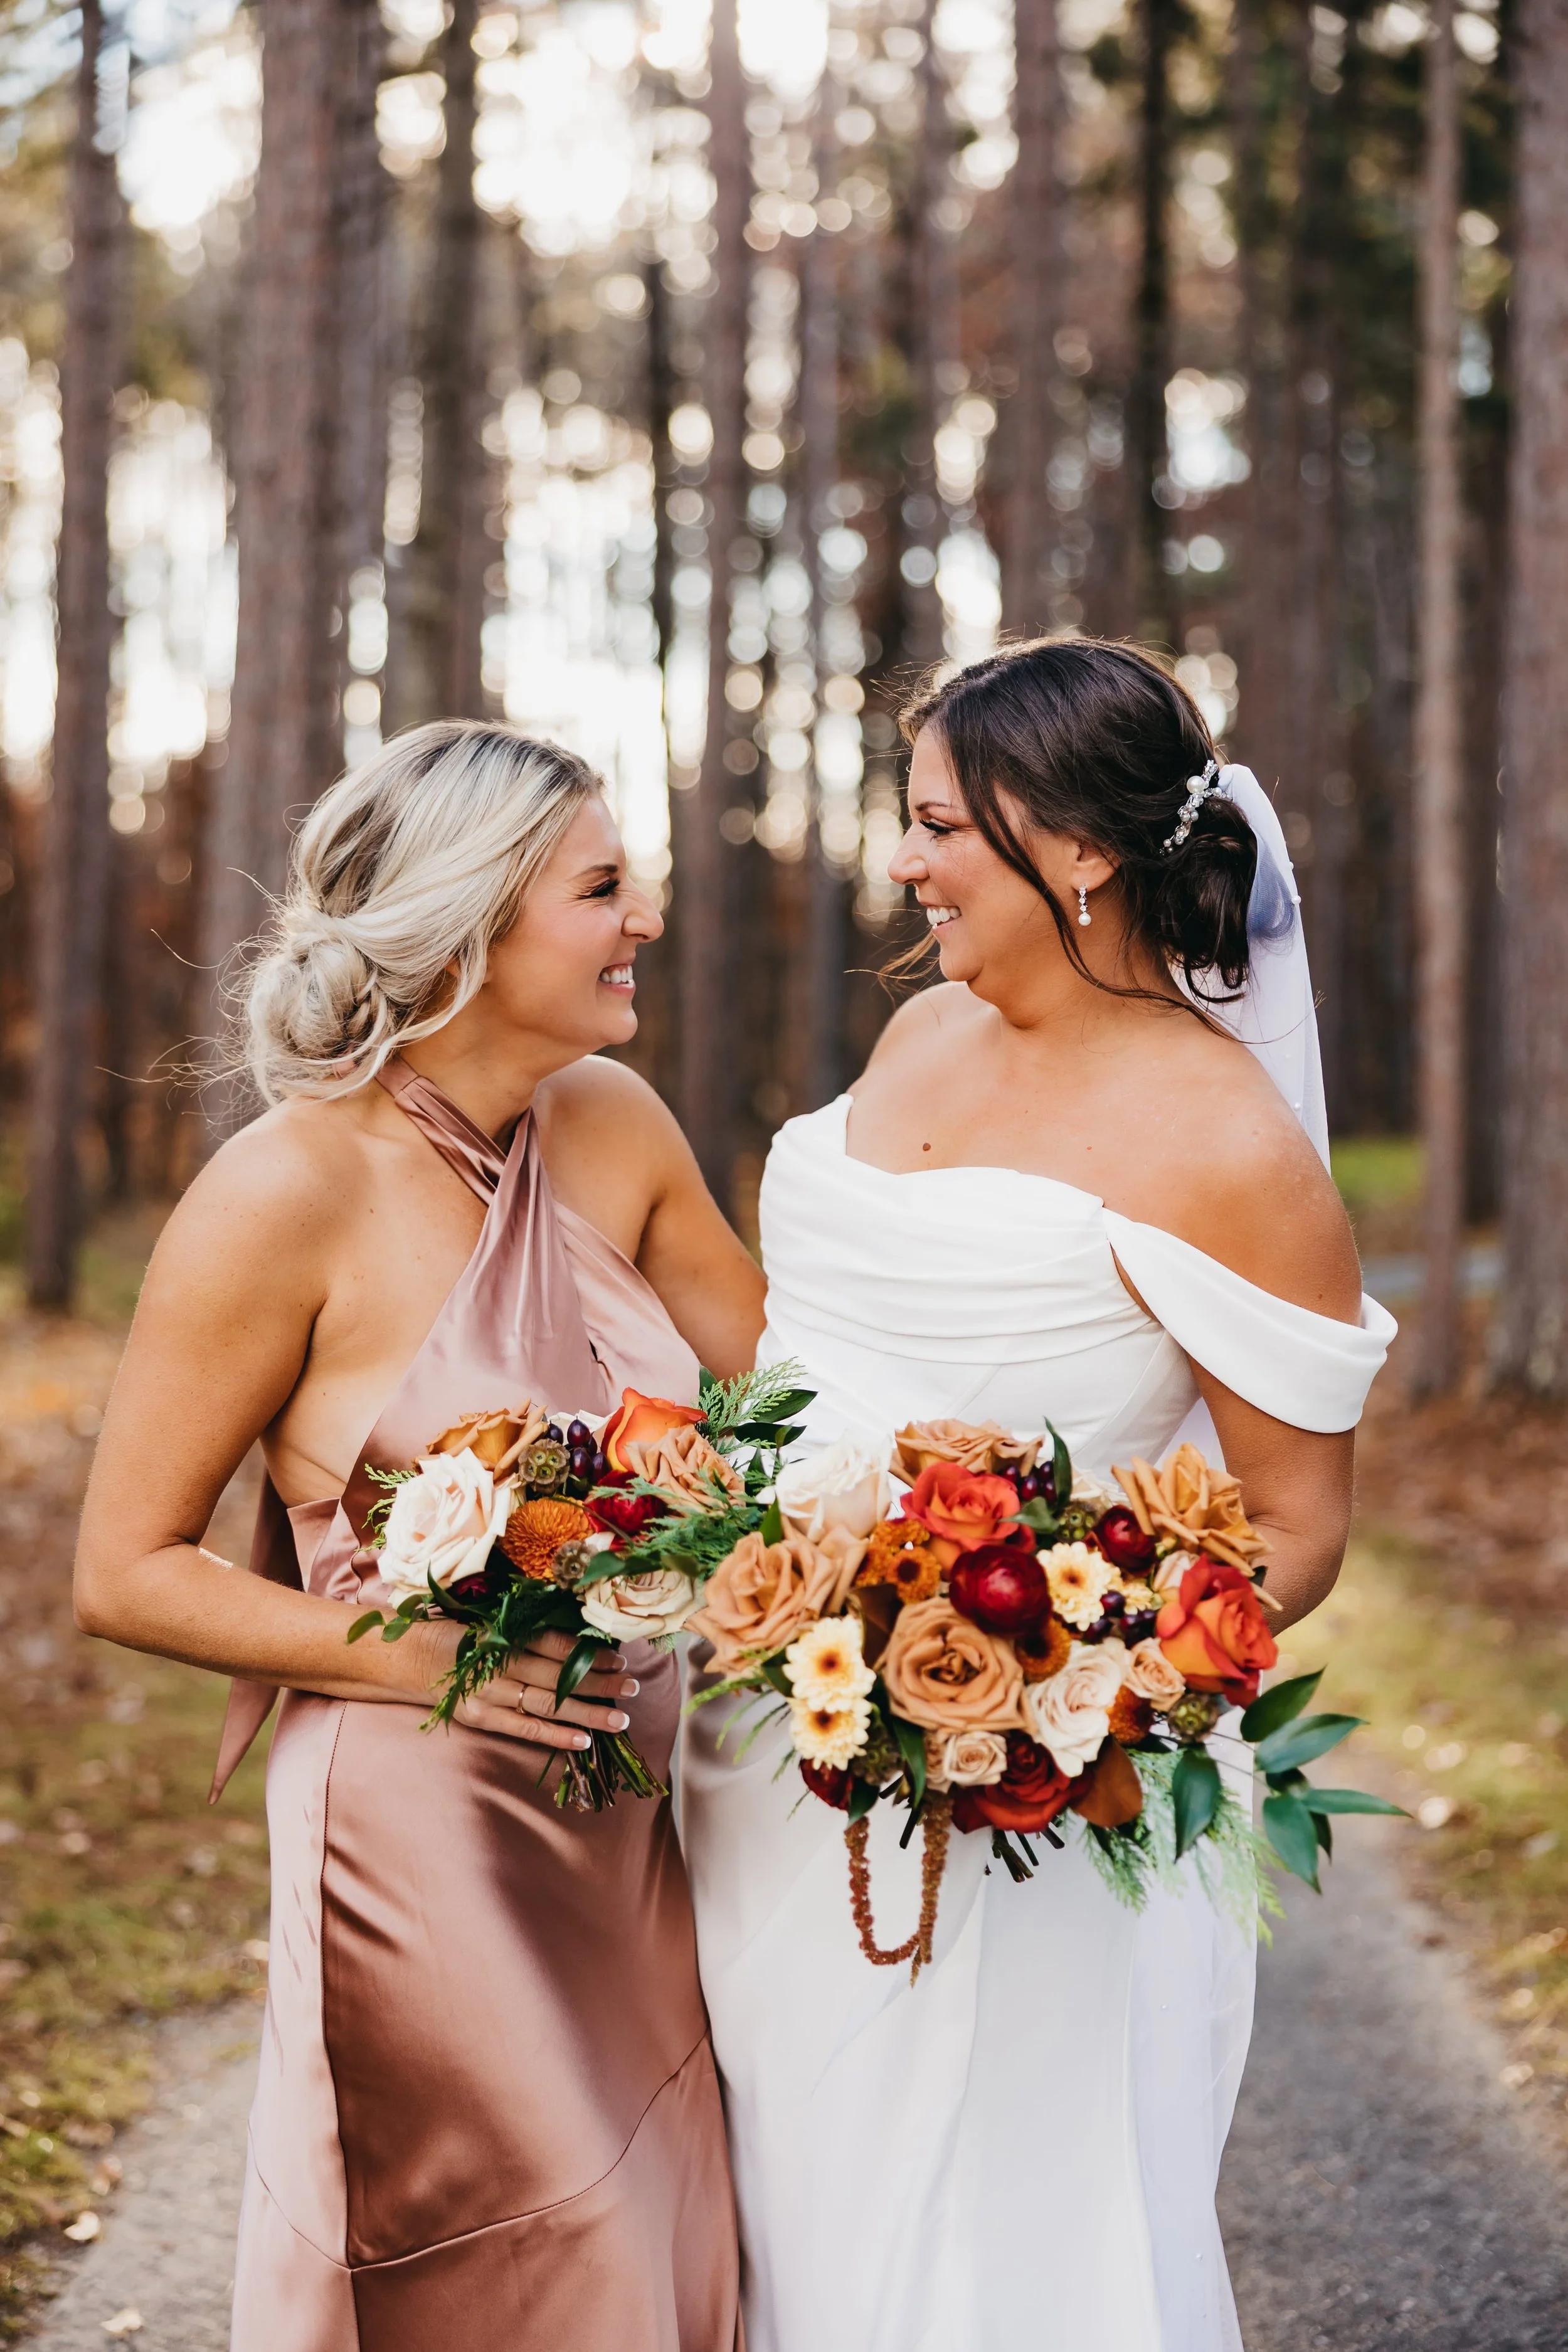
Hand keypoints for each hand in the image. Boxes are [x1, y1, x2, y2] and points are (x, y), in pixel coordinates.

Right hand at [416, 1620, 640, 1754]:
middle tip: (633, 1687)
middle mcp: (501, 1664)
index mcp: (506, 1634)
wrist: (412, 1659)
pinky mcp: (481, 1718)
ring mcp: (490, 1694)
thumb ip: (530, 1631)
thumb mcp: (494, 1622)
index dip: (590, 1653)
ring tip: (620, 1718)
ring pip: (548, 1704)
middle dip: (600, 1682)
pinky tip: (584, 1742)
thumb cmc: (460, 1636)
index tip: (620, 1658)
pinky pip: (525, 1729)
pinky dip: (556, 1737)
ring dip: (588, 1712)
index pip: (557, 1645)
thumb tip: (579, 1638)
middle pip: (559, 1676)